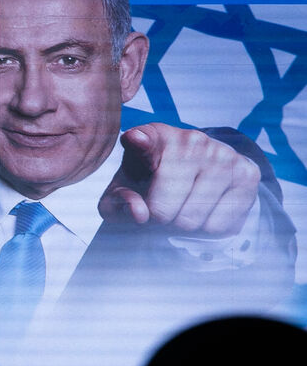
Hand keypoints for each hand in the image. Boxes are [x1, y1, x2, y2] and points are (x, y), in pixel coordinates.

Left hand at [98, 122, 260, 235]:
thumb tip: (139, 213)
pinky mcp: (246, 173)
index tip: (135, 139)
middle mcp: (189, 140)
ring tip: (183, 206)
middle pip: (162, 208)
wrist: (199, 174)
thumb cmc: (149, 183)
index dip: (138, 142)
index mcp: (153, 137)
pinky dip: (206, 228)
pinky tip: (206, 208)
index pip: (144, 140)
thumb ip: (118, 203)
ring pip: (190, 220)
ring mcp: (221, 154)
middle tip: (163, 207)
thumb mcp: (123, 193)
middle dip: (159, 219)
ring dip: (182, 225)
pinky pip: (216, 225)